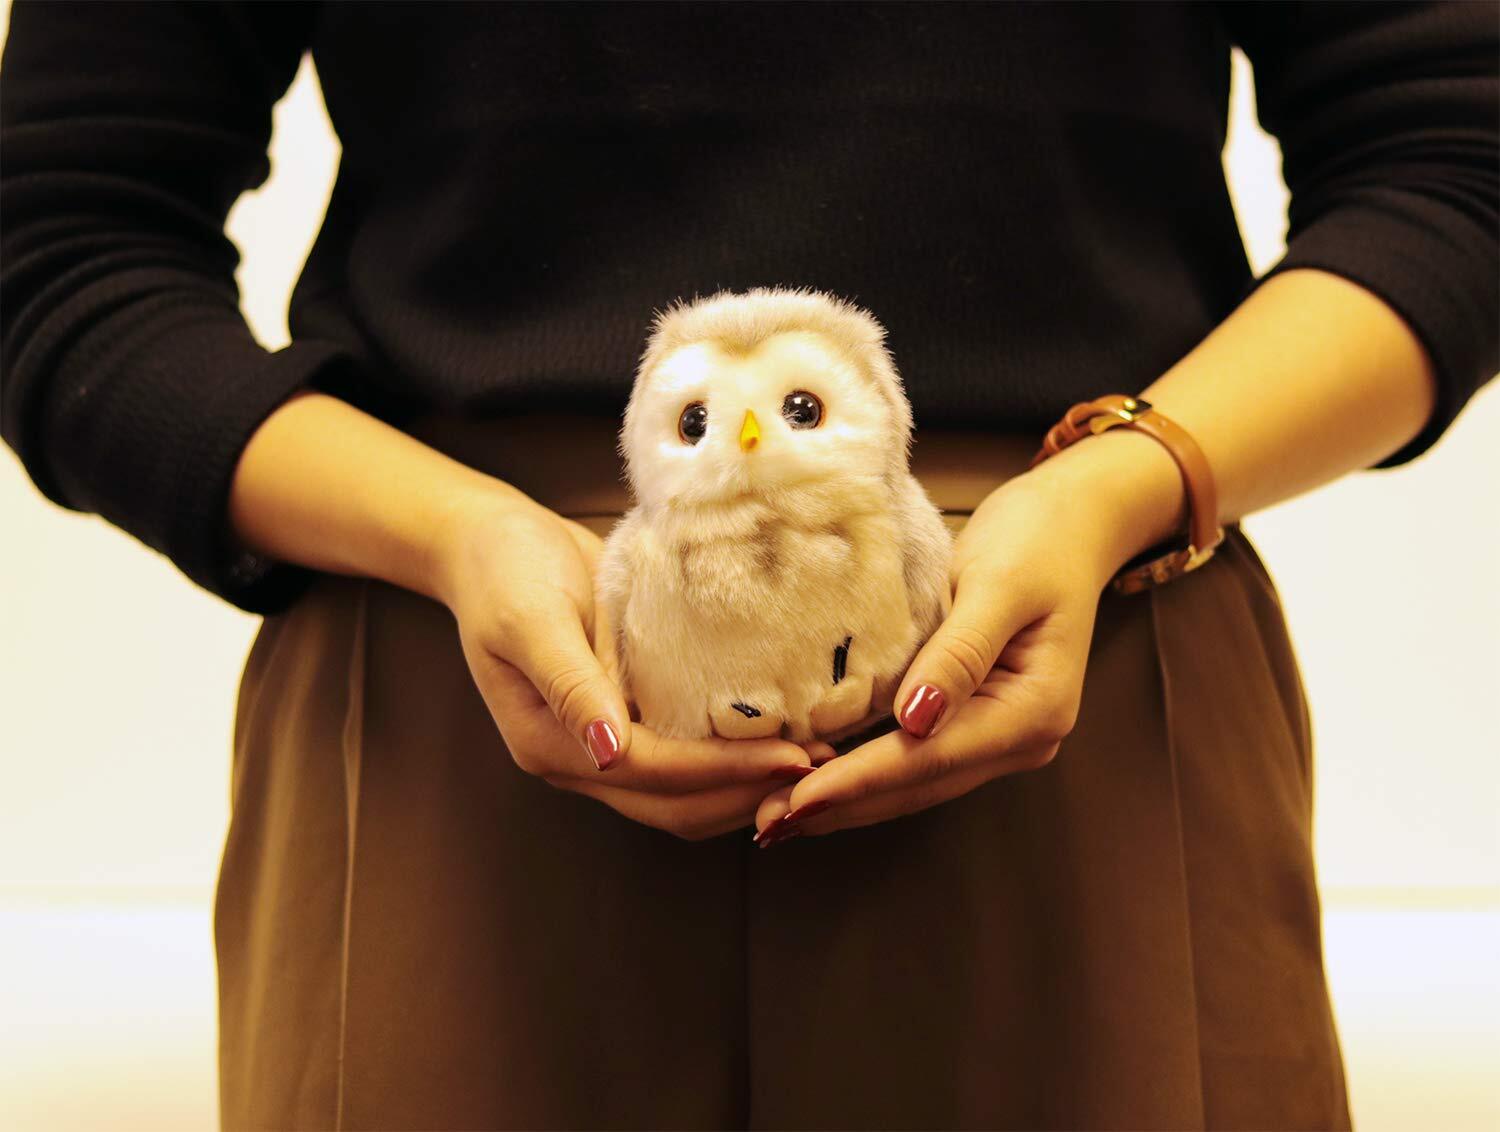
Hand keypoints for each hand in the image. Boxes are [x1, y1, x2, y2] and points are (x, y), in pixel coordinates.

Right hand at [434, 489, 828, 839]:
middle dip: (747, 794)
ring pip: (682, 794)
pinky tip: (776, 734)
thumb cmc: (505, 570)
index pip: (651, 774)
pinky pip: (683, 755)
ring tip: (813, 760)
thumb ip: (569, 684)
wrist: (491, 541)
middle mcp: (580, 756)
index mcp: (550, 743)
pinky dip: (729, 758)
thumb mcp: (529, 618)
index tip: (790, 758)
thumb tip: (608, 751)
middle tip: (822, 771)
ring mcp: (604, 741)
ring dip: (745, 786)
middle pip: (674, 804)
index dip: (722, 772)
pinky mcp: (627, 716)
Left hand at [752, 430, 1184, 843]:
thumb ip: (960, 652)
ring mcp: (1001, 734)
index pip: (930, 756)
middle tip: (767, 824)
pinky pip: (916, 755)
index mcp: (1034, 711)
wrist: (1073, 519)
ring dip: (849, 798)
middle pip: (919, 783)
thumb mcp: (1000, 584)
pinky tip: (818, 777)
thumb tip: (914, 720)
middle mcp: (1022, 738)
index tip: (799, 797)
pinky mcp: (978, 718)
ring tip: (778, 815)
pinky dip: (867, 770)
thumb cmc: (1039, 539)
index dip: (860, 780)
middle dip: (843, 805)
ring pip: (915, 780)